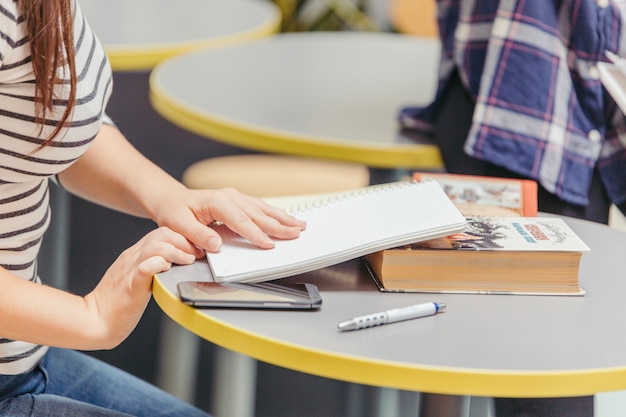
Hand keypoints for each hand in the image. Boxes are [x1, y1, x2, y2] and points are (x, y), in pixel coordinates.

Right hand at [83, 227, 196, 348]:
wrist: (96, 320)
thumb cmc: (117, 303)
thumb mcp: (136, 277)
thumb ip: (150, 266)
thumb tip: (171, 263)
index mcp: (134, 255)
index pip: (161, 233)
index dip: (182, 237)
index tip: (194, 249)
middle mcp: (132, 257)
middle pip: (161, 233)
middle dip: (184, 241)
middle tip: (196, 254)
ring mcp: (130, 269)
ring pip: (156, 246)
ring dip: (177, 251)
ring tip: (188, 261)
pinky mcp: (131, 285)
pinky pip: (146, 267)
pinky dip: (160, 264)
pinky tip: (168, 270)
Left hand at [152, 187, 305, 252]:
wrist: (172, 199)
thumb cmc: (174, 212)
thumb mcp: (177, 224)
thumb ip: (197, 235)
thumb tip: (216, 245)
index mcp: (216, 201)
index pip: (240, 220)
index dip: (256, 234)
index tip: (269, 244)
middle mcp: (229, 196)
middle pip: (258, 213)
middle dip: (279, 224)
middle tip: (296, 233)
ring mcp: (236, 196)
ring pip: (263, 208)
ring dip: (283, 218)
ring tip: (300, 225)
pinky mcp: (239, 200)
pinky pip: (260, 207)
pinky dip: (275, 214)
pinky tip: (287, 219)